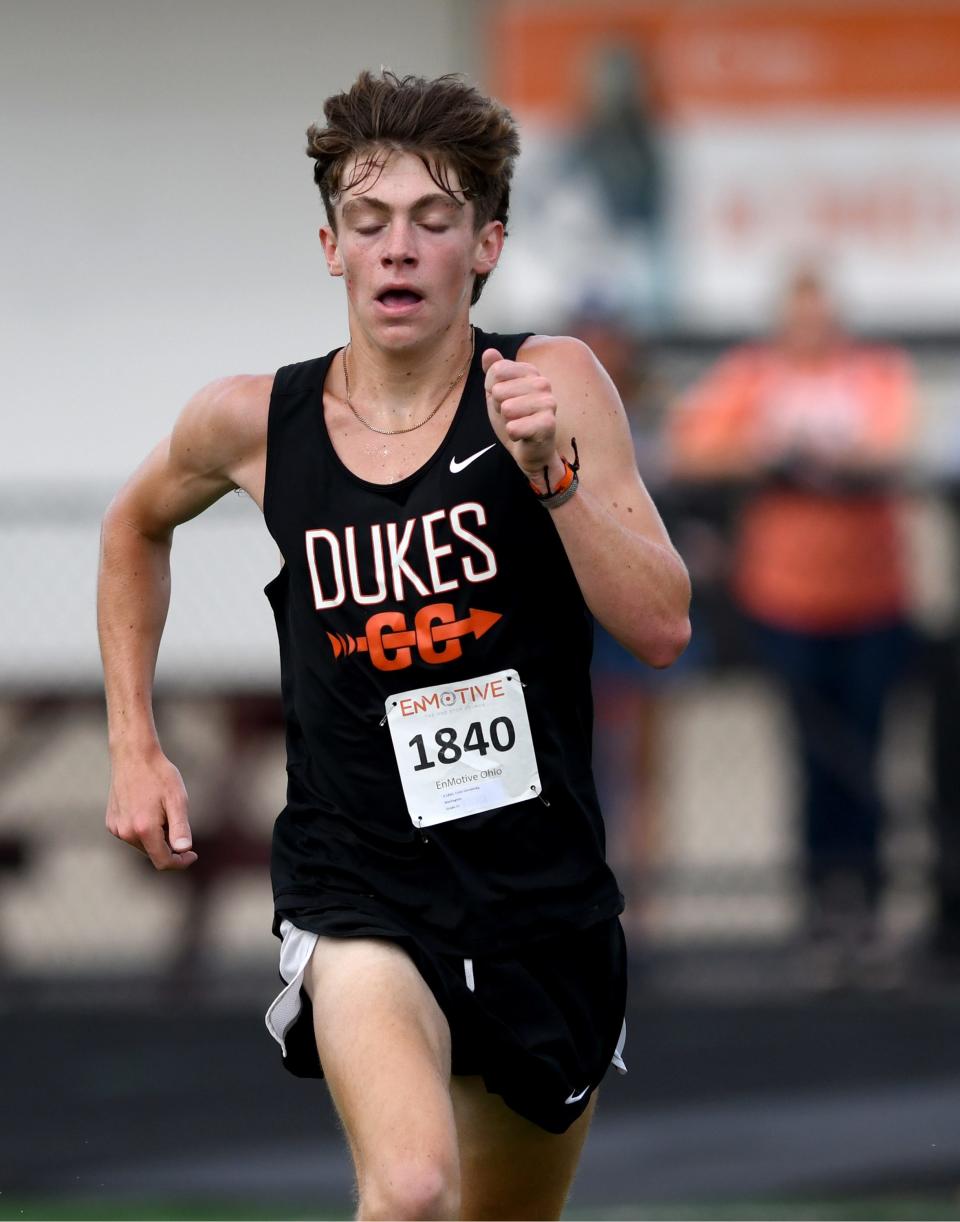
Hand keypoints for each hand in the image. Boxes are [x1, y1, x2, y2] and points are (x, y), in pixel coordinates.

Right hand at [106, 746, 196, 869]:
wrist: (134, 755)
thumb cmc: (160, 775)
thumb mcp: (177, 799)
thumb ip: (180, 827)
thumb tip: (184, 850)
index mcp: (144, 829)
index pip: (163, 861)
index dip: (180, 862)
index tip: (192, 854)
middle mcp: (126, 833)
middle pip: (153, 853)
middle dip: (168, 845)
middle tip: (175, 817)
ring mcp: (116, 828)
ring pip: (142, 844)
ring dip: (156, 836)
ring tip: (160, 809)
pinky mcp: (111, 822)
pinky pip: (132, 835)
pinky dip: (143, 829)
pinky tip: (147, 808)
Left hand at [482, 348, 564, 487]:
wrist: (530, 450)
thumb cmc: (516, 419)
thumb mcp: (499, 392)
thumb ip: (494, 371)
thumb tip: (488, 352)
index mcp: (530, 372)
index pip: (497, 370)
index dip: (492, 389)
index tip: (504, 399)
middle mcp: (542, 383)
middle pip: (499, 390)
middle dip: (499, 407)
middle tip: (513, 416)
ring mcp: (548, 402)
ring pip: (506, 408)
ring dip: (507, 421)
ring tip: (519, 423)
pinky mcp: (548, 424)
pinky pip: (513, 427)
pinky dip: (513, 434)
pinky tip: (523, 436)